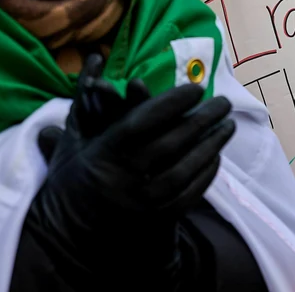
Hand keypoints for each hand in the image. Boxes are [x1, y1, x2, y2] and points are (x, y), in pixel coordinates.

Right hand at [25, 55, 234, 270]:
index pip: (140, 123)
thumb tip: (95, 55)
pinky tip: (215, 157)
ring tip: (228, 125)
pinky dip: (204, 174)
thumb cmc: (70, 182)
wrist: (66, 239)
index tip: (196, 88)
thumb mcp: (72, 139)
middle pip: (169, 145)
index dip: (170, 104)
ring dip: (210, 145)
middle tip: (224, 102)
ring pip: (184, 170)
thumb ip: (85, 99)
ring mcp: (140, 204)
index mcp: (100, 155)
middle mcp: (122, 179)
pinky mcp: (154, 222)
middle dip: (201, 121)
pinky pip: (187, 196)